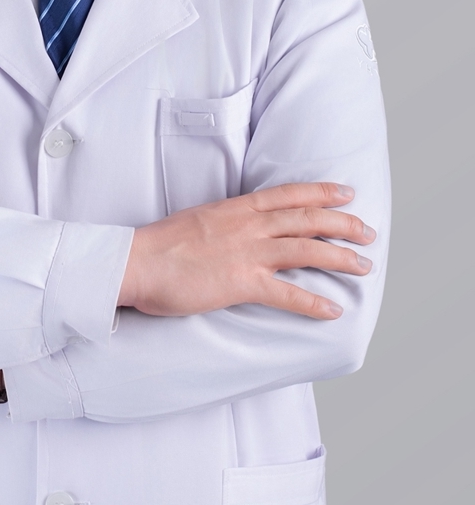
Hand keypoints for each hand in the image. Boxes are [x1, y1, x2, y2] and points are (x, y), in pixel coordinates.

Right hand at [119, 182, 374, 319]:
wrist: (136, 261)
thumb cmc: (158, 246)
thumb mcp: (197, 221)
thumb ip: (222, 223)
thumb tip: (234, 231)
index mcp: (235, 208)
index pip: (288, 194)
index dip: (321, 193)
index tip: (346, 193)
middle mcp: (247, 226)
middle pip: (306, 219)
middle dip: (342, 224)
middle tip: (367, 232)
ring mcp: (247, 253)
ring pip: (307, 250)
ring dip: (340, 258)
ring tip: (363, 266)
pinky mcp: (241, 283)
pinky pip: (287, 294)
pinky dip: (313, 303)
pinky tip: (332, 311)